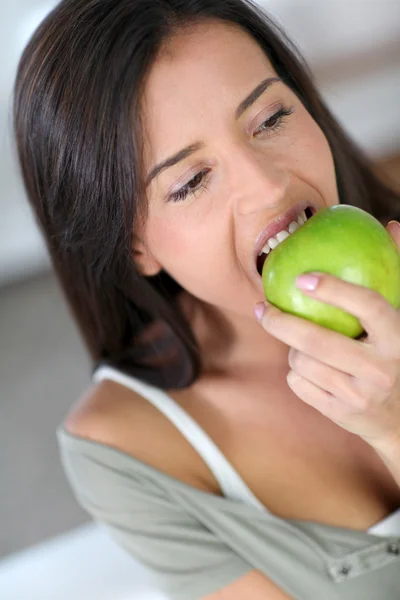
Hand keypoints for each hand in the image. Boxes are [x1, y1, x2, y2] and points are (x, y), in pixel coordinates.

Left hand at [255, 220, 399, 449]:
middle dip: (279, 321)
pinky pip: (298, 384)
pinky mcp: (340, 414)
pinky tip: (307, 368)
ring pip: (302, 362)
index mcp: (399, 340)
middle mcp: (380, 370)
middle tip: (261, 307)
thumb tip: (392, 225)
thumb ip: (398, 273)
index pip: (368, 306)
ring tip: (299, 342)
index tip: (302, 277)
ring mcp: (358, 396)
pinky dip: (295, 372)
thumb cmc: (399, 356)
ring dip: (292, 348)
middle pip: (317, 341)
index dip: (334, 289)